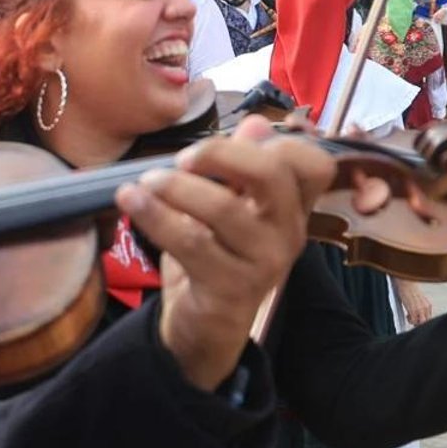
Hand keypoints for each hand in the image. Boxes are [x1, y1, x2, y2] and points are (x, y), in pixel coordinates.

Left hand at [121, 115, 334, 390]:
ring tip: (143, 182)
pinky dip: (155, 216)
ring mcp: (264, 262)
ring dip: (175, 188)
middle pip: (273, 174)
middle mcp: (289, 232)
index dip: (283, 141)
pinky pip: (191, 242)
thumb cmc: (218, 255)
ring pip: (223, 209)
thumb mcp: (231, 207)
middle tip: (182, 156)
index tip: (238, 137)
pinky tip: (131, 201)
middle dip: (221, 153)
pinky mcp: (231, 287)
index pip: (315, 165)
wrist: (207, 325)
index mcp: (294, 207)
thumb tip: (255, 123)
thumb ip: (241, 167)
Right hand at [395, 278, 432, 325]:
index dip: (422, 321)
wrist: (406, 283)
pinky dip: (410, 320)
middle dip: (419, 323)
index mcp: (428, 305)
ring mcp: (420, 309)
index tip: (418, 320)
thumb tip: (419, 314)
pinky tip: (407, 314)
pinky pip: (413, 321)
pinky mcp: (413, 310)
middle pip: (426, 322)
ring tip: (410, 317)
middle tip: (413, 320)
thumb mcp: (419, 300)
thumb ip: (421, 307)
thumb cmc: (409, 289)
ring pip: (420, 323)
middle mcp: (426, 307)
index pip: (429, 318)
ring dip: (414, 322)